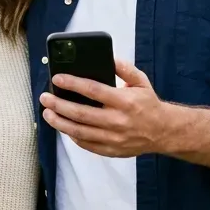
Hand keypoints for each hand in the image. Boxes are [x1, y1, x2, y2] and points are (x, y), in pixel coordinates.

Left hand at [39, 58, 171, 157]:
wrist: (163, 132)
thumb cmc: (148, 104)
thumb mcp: (141, 81)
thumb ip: (124, 69)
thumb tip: (108, 58)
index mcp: (125, 101)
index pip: (93, 90)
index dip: (73, 84)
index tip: (57, 78)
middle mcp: (118, 121)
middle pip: (81, 113)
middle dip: (59, 105)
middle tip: (45, 97)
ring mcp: (114, 138)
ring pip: (80, 132)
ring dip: (60, 123)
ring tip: (47, 113)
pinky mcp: (111, 150)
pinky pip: (86, 144)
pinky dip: (72, 136)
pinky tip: (64, 127)